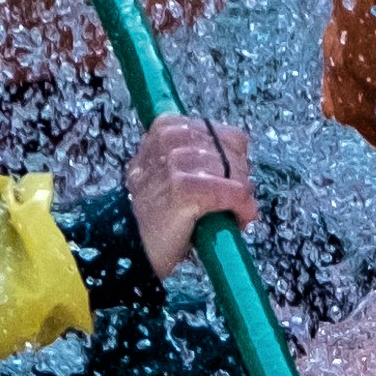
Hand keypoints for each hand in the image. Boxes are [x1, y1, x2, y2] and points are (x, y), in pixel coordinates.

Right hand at [121, 115, 258, 278]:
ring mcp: (175, 162)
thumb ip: (197, 151)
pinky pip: (235, 192)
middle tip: (226, 205)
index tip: (225, 182)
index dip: (234, 162)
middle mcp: (169, 139)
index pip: (227, 135)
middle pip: (234, 154)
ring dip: (240, 199)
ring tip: (224, 215)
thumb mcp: (169, 169)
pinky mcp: (184, 188)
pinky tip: (236, 220)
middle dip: (238, 182)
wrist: (133, 247)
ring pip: (237, 173)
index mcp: (167, 127)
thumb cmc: (157, 211)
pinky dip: (242, 208)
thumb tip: (239, 147)